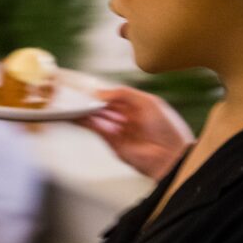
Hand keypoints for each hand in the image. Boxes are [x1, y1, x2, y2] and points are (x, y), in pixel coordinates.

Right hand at [77, 87, 194, 179]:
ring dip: (85, 111)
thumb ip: (124, 94)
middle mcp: (128, 118)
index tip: (89, 87)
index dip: (103, 92)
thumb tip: (100, 93)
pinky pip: (97, 129)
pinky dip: (86, 122)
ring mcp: (120, 130)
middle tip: (77, 95)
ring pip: (98, 117)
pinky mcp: (113, 143)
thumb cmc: (167, 128)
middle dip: (91, 101)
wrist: (170, 155)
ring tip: (72, 103)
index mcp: (139, 106)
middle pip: (105, 107)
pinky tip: (77, 115)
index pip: (116, 96)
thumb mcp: (147, 102)